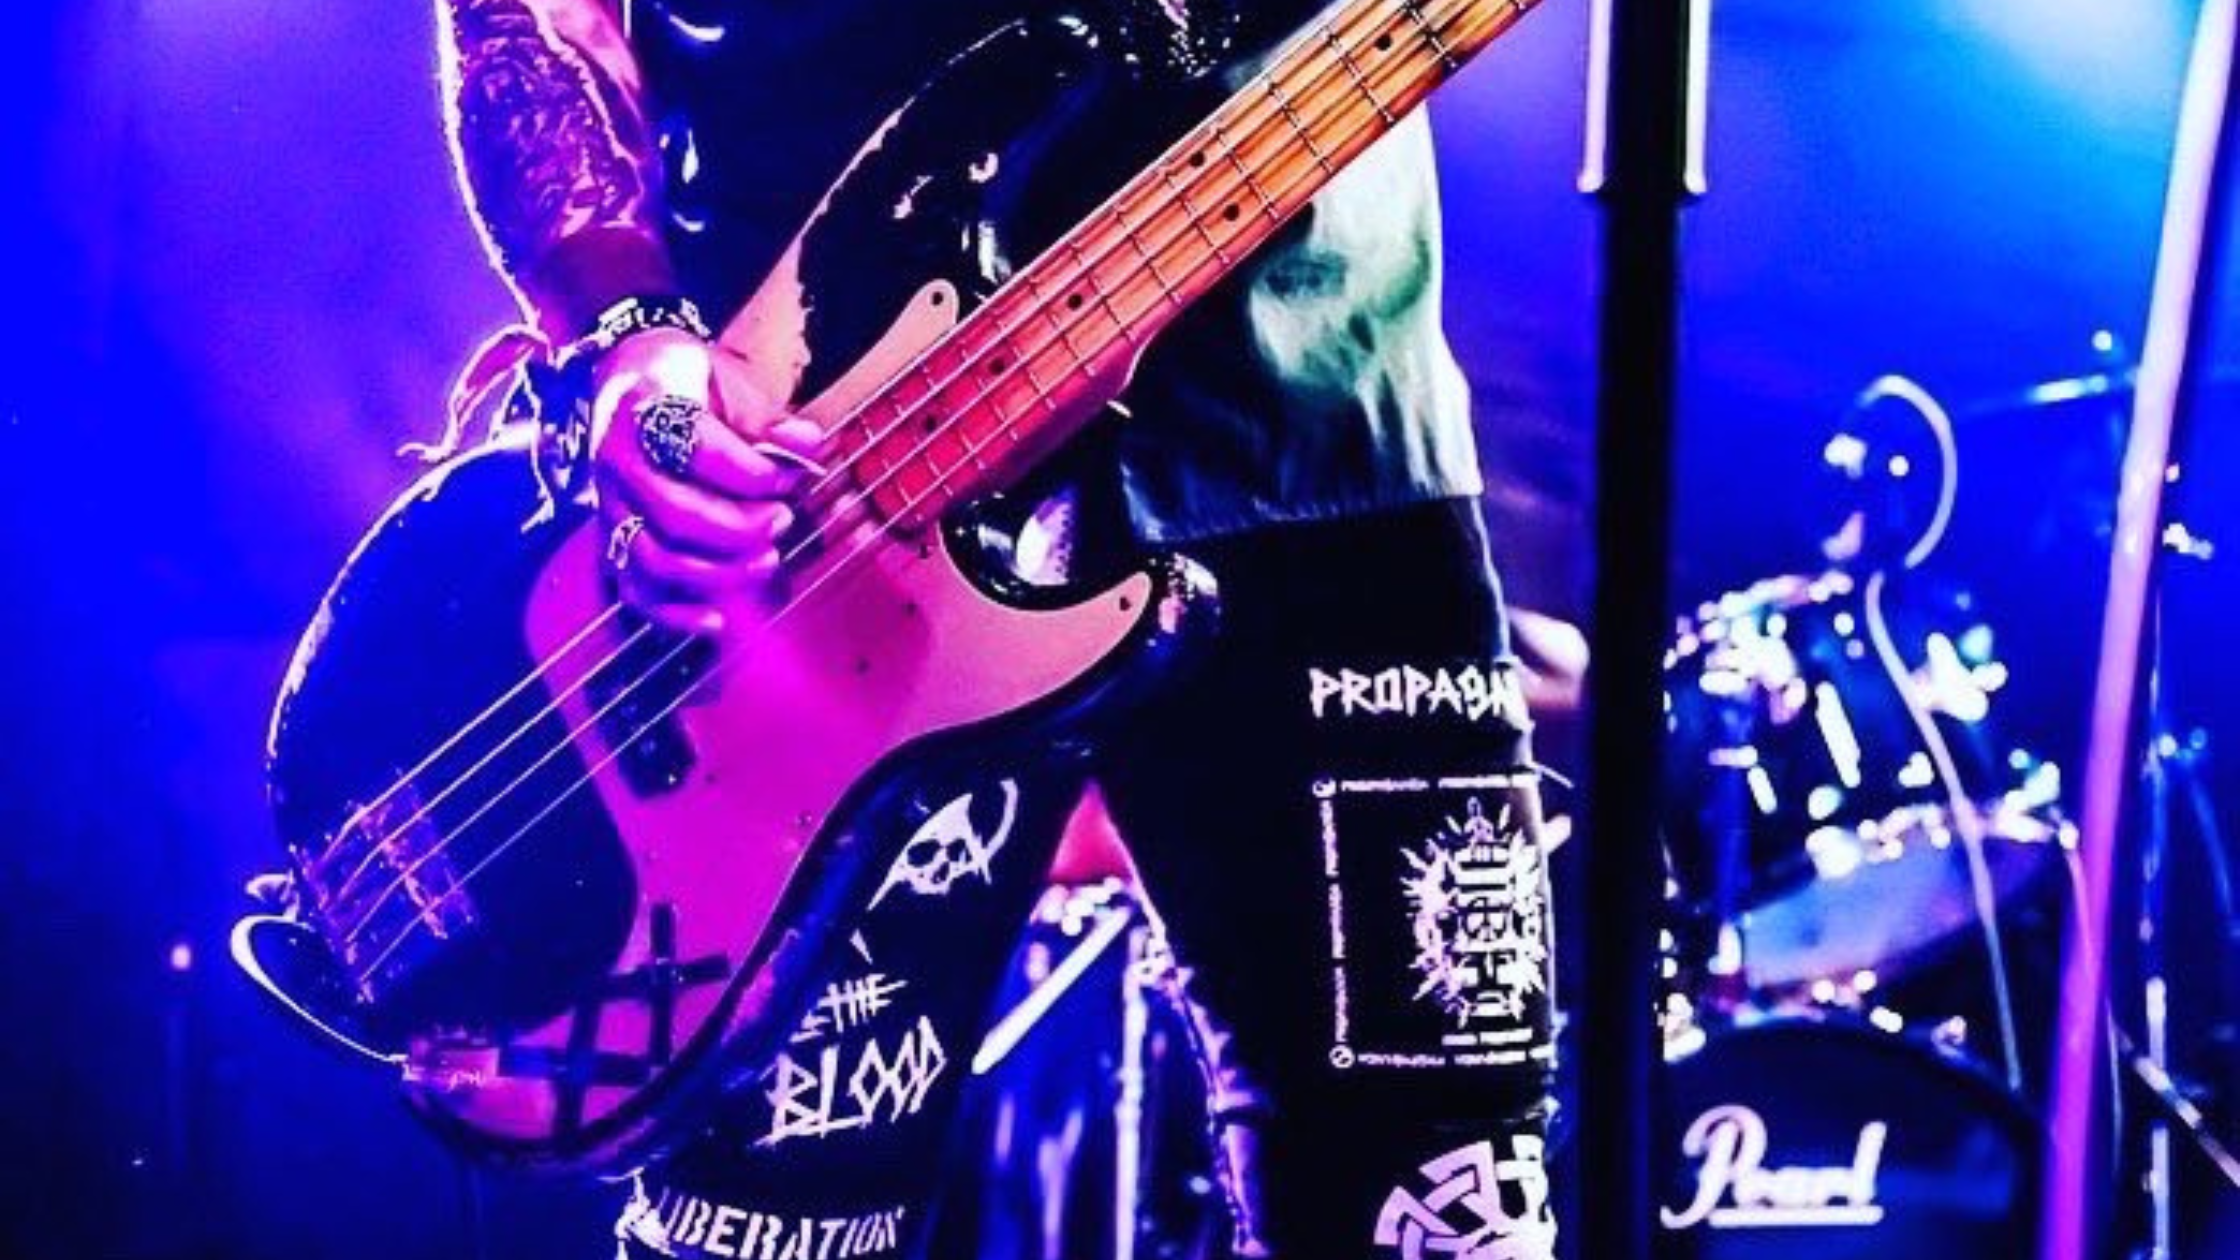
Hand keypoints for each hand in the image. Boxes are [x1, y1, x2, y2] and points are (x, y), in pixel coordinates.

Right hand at [588, 328, 821, 634]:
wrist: (632, 380)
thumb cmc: (692, 385)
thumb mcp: (730, 382)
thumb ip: (770, 418)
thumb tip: (811, 446)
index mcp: (645, 406)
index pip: (699, 450)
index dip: (753, 473)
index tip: (788, 479)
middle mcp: (616, 458)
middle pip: (676, 513)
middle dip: (741, 528)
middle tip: (784, 521)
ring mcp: (610, 505)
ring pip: (655, 558)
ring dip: (718, 573)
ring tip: (768, 562)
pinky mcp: (613, 539)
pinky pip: (634, 589)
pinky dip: (675, 615)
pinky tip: (719, 620)